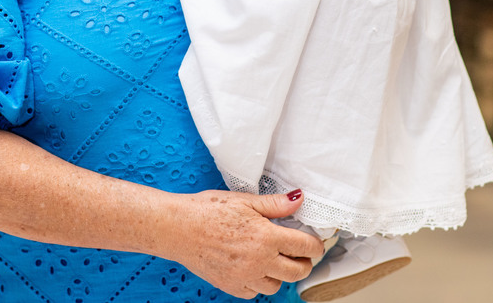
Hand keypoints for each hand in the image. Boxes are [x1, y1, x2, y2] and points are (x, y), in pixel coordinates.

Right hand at [166, 190, 321, 298]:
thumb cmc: (206, 211)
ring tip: (273, 258)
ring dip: (280, 273)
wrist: (177, 228)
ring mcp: (245, 277)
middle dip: (304, 262)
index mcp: (266, 237)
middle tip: (299, 252)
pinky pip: (254, 292)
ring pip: (277, 285)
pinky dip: (258, 282)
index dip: (315, 245)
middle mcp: (259, 261)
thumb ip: (275, 204)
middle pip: (298, 271)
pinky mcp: (231, 286)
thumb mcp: (244, 200)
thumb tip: (298, 200)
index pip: (305, 247)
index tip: (314, 242)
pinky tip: (253, 267)